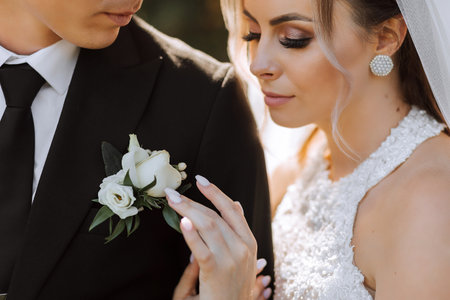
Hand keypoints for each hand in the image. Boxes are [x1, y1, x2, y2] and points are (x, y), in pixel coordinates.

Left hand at [166, 175, 258, 299]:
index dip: (215, 193)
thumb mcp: (242, 257)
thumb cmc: (233, 287)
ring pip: (208, 226)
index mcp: (250, 242)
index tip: (200, 180)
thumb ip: (238, 231)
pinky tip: (182, 222)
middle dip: (193, 201)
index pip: (231, 210)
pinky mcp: (216, 271)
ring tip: (172, 201)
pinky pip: (201, 248)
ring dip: (187, 210)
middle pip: (215, 216)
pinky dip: (191, 234)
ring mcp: (232, 259)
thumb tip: (235, 204)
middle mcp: (243, 248)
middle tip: (173, 192)